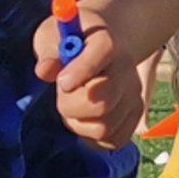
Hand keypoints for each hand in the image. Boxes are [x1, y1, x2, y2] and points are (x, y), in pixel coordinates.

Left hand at [33, 0, 143, 149]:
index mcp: (107, 42)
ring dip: (78, 124)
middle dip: (71, 106)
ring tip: (73, 106)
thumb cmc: (72, 42)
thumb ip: (49, 52)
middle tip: (62, 94)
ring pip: (104, 128)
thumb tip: (44, 70)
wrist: (104, 49)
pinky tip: (84, 120)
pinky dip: (91, 137)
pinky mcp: (134, 116)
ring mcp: (134, 95)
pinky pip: (112, 141)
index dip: (81, 71)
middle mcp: (127, 69)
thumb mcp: (53, 36)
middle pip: (102, 103)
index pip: (103, 53)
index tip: (62, 83)